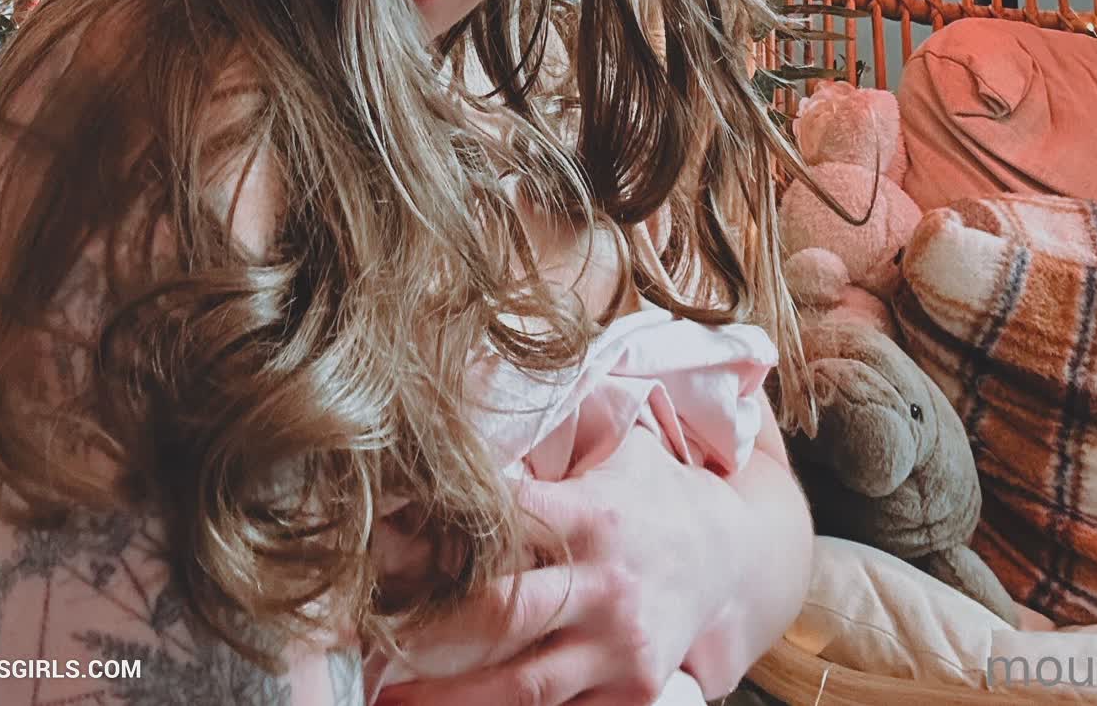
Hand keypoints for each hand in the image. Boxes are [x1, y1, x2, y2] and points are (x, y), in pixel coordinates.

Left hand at [381, 421, 748, 705]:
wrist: (735, 559)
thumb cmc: (655, 494)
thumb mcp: (615, 451)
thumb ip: (553, 449)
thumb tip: (470, 418)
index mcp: (592, 515)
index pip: (503, 524)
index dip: (438, 537)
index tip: (378, 550)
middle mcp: (605, 583)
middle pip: (502, 614)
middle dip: (426, 633)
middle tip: (361, 640)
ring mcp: (621, 646)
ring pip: (523, 685)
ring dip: (450, 697)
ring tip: (390, 699)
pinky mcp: (633, 692)